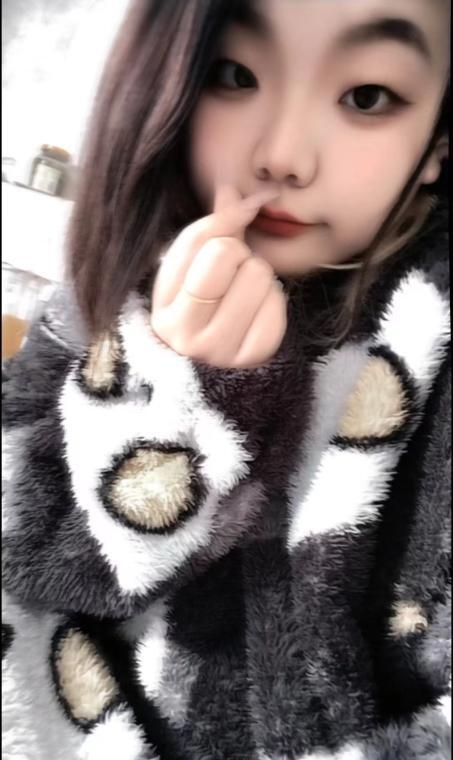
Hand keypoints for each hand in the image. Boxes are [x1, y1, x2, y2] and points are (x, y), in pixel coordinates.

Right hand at [151, 184, 287, 368]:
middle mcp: (185, 333)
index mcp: (163, 306)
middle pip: (228, 255)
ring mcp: (219, 351)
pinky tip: (259, 312)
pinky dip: (274, 302)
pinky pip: (277, 307)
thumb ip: (212, 230)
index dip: (226, 219)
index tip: (240, 215)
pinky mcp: (252, 360)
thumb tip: (231, 187)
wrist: (212, 379)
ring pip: (259, 277)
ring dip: (260, 279)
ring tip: (246, 295)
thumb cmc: (201, 316)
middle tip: (236, 272)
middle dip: (240, 254)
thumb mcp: (191, 275)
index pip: (198, 240)